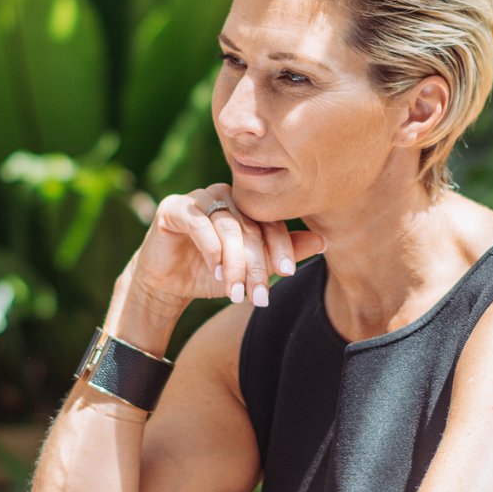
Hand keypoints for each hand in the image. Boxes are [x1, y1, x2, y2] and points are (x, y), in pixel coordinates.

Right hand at [127, 184, 325, 310]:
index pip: (271, 222)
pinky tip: (216, 270)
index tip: (288, 274)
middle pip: (250, 227)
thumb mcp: (251, 268)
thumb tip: (324, 241)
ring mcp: (199, 198)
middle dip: (256, 265)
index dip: (281, 248)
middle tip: (259, 295)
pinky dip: (210, 247)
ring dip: (234, 263)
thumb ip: (283, 253)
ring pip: (227, 226)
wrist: (168, 284)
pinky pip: (198, 222)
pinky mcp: (174, 208)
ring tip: (236, 291)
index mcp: (247, 206)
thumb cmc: (212, 272)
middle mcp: (225, 196)